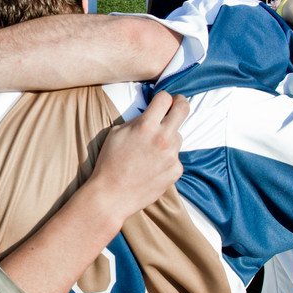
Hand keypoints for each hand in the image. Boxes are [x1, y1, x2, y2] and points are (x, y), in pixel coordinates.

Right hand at [85, 91, 188, 219]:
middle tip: (178, 104)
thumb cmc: (110, 162)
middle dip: (181, 102)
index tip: (164, 100)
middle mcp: (163, 138)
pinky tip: (152, 167)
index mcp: (146, 126)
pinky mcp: (176, 170)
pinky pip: (175, 157)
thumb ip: (137, 121)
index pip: (165, 98)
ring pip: (178, 136)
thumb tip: (152, 114)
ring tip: (151, 151)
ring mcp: (172, 155)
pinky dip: (167, 158)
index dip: (163, 97)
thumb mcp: (117, 133)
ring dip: (169, 138)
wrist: (111, 194)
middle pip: (183, 109)